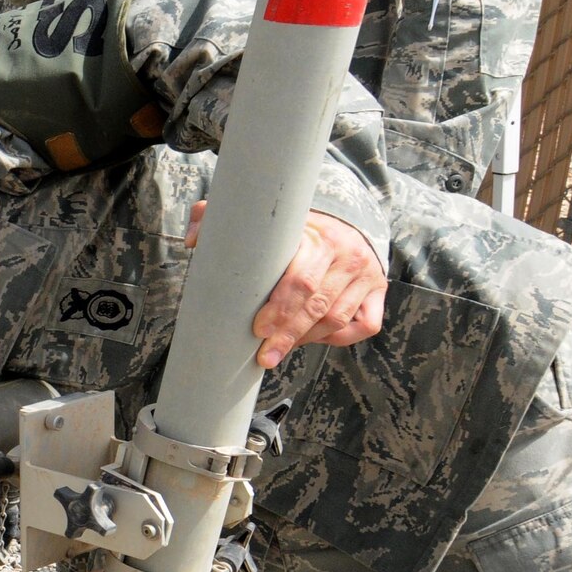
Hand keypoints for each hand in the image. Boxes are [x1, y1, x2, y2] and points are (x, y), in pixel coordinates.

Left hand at [187, 204, 385, 366]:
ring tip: (277, 351)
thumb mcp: (259, 215)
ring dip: (305, 339)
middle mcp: (347, 255)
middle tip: (263, 356)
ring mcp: (367, 275)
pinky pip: (363, 325)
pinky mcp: (378, 292)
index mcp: (317, 235)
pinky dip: (338, 338)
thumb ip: (219, 218)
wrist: (347, 218)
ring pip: (336, 319)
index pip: (300, 279)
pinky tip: (312, 339)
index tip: (256, 329)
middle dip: (287, 334)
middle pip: (317, 305)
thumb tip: (193, 241)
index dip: (279, 308)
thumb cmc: (291, 226)